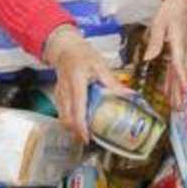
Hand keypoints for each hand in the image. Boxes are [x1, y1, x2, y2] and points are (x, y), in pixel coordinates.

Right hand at [44, 27, 127, 141]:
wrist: (65, 48)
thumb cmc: (82, 54)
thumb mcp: (99, 64)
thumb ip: (111, 81)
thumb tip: (128, 93)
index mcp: (76, 82)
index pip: (77, 108)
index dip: (81, 126)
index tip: (87, 137)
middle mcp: (65, 91)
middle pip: (66, 118)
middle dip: (76, 132)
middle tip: (89, 139)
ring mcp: (59, 94)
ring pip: (62, 117)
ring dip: (73, 128)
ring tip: (86, 133)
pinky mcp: (57, 96)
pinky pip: (62, 113)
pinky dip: (70, 120)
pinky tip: (80, 122)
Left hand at [144, 0, 186, 108]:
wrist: (181, 5)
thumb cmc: (169, 13)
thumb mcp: (159, 25)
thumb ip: (155, 42)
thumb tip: (148, 58)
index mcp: (178, 43)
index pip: (180, 63)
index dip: (181, 78)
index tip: (183, 90)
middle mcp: (183, 50)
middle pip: (181, 73)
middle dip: (180, 91)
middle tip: (178, 107)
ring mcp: (183, 52)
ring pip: (180, 73)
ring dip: (177, 89)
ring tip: (176, 105)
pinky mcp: (180, 53)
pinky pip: (177, 69)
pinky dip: (174, 81)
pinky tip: (169, 91)